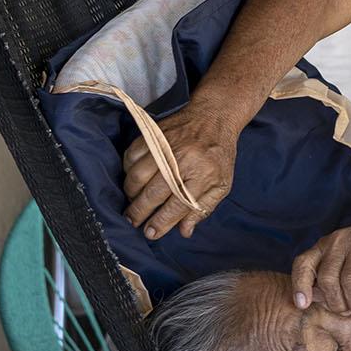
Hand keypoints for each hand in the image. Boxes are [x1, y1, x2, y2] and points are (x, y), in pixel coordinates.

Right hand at [122, 105, 239, 240]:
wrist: (214, 117)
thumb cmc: (219, 154)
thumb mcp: (222, 184)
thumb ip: (203, 208)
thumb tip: (184, 231)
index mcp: (203, 175)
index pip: (178, 205)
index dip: (161, 222)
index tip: (150, 233)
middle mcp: (182, 161)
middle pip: (153, 193)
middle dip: (139, 212)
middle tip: (132, 222)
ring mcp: (165, 146)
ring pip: (137, 176)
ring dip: (131, 194)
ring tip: (133, 203)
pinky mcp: (152, 135)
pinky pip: (131, 157)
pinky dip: (127, 171)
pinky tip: (133, 180)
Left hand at [291, 204, 350, 316]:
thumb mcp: (346, 255)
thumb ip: (332, 275)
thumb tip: (316, 300)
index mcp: (327, 244)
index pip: (304, 263)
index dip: (300, 285)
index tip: (302, 305)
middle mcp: (341, 241)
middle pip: (328, 279)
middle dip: (336, 303)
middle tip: (349, 313)